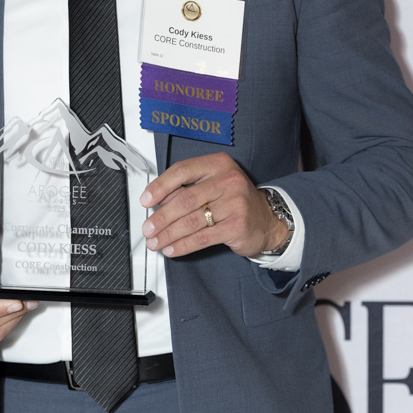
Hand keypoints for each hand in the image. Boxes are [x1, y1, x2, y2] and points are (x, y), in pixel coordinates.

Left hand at [140, 152, 287, 258]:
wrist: (267, 220)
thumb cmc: (234, 200)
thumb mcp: (212, 186)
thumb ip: (186, 190)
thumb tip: (157, 203)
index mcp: (218, 164)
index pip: (182, 171)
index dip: (160, 186)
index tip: (146, 200)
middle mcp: (228, 180)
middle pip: (185, 199)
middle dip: (161, 217)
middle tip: (148, 228)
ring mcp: (235, 203)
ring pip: (191, 221)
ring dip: (168, 234)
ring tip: (156, 242)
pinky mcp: (237, 225)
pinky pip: (202, 237)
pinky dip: (183, 245)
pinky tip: (172, 249)